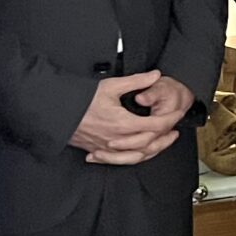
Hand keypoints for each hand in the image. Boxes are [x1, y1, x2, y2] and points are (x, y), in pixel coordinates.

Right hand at [69, 70, 183, 164]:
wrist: (57, 112)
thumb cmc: (82, 99)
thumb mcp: (112, 85)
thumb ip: (136, 81)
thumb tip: (154, 75)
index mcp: (123, 123)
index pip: (156, 125)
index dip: (170, 120)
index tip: (178, 114)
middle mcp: (118, 139)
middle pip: (150, 144)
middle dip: (166, 138)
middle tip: (175, 131)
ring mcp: (108, 148)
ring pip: (137, 156)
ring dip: (152, 151)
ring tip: (161, 143)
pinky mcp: (98, 151)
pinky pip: (121, 161)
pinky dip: (133, 159)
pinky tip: (137, 155)